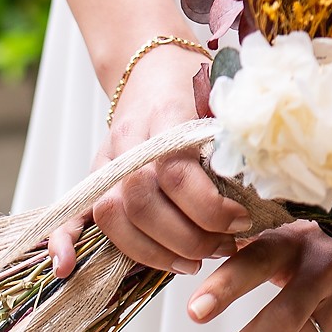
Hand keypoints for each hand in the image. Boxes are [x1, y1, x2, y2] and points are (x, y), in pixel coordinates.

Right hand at [47, 42, 249, 278]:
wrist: (152, 63)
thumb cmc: (194, 85)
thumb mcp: (222, 103)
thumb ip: (235, 141)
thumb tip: (267, 189)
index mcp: (165, 118)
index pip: (177, 173)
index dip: (210, 207)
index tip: (242, 221)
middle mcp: (129, 143)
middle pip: (144, 202)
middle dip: (189, 237)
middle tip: (225, 247)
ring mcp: (107, 161)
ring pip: (114, 216)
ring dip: (154, 252)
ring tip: (194, 261)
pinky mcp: (94, 175)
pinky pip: (71, 211)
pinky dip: (65, 241)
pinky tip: (64, 268)